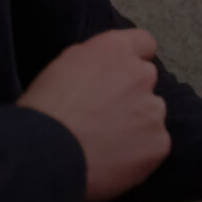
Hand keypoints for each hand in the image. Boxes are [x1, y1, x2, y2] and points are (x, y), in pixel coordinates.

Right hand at [17, 28, 170, 201]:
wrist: (43, 155)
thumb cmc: (42, 112)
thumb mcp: (61, 68)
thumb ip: (93, 61)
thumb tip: (104, 68)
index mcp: (115, 50)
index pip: (143, 43)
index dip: (130, 60)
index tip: (119, 75)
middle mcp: (141, 74)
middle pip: (145, 81)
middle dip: (129, 95)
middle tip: (101, 116)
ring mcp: (153, 109)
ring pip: (150, 113)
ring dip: (135, 124)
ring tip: (102, 142)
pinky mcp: (159, 141)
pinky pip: (154, 144)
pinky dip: (138, 152)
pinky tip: (111, 159)